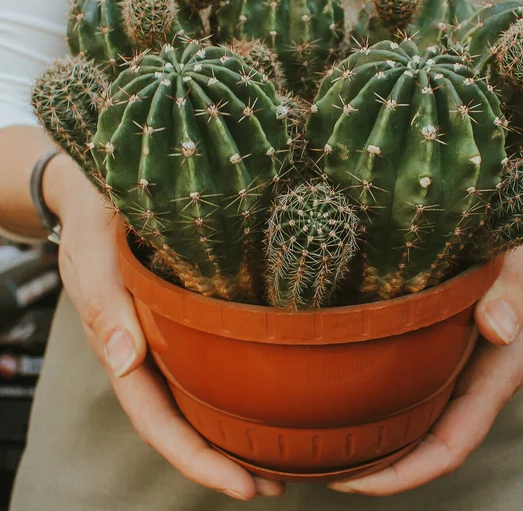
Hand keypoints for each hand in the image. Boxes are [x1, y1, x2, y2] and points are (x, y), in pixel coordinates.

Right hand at [44, 154, 284, 500]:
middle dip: (224, 460)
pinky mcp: (186, 315)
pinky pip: (209, 360)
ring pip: (199, 397)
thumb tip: (123, 361)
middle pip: (183, 421)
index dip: (196, 458)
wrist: (100, 191)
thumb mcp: (92, 258)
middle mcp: (149, 351)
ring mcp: (169, 337)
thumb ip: (103, 306)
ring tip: (282, 458)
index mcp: (124, 347)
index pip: (156, 420)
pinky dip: (235, 387)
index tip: (243, 486)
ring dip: (234, 432)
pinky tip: (269, 393)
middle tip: (278, 485)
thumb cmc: (96, 222)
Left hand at [328, 214, 522, 495]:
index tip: (352, 482)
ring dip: (378, 442)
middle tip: (319, 467)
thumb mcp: (522, 265)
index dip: (404, 473)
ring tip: (324, 444)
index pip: (450, 445)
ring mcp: (459, 368)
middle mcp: (475, 381)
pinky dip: (384, 406)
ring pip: (419, 422)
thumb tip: (495, 327)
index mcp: (495, 374)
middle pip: (427, 445)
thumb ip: (514, 294)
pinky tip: (349, 397)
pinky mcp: (446, 350)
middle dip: (380, 468)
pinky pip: (416, 390)